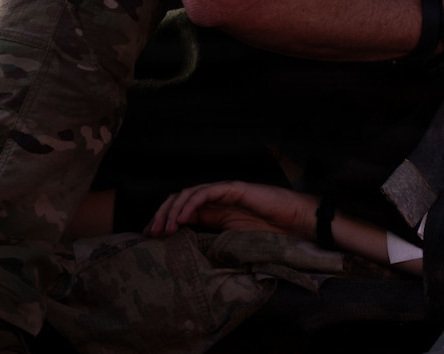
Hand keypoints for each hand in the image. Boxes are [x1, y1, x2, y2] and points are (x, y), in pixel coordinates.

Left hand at [145, 181, 316, 238]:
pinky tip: (182, 219)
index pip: (179, 210)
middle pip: (178, 199)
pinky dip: (190, 204)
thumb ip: (211, 241)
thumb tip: (187, 255)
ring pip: (188, 194)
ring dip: (172, 210)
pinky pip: (206, 192)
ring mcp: (223, 192)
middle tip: (152, 233)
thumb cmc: (269, 232)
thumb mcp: (232, 241)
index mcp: (213, 211)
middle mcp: (215, 199)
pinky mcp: (233, 188)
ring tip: (165, 228)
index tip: (149, 237)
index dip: (162, 220)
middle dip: (161, 215)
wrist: (294, 222)